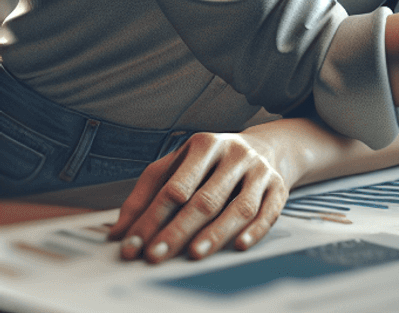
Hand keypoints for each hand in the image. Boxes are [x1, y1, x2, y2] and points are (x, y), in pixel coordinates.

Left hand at [108, 130, 292, 262]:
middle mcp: (235, 154)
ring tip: (194, 254)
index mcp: (205, 144)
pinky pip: (269, 212)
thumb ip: (146, 193)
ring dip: (216, 233)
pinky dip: (255, 230)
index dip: (151, 218)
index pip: (175, 186)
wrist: (266, 146)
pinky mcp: (278, 187)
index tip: (133, 246)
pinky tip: (238, 245)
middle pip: (205, 198)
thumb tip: (118, 231)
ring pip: (239, 206)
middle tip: (156, 255)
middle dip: (178, 230)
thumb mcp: (177, 165)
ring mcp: (259, 170)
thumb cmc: (212, 162)